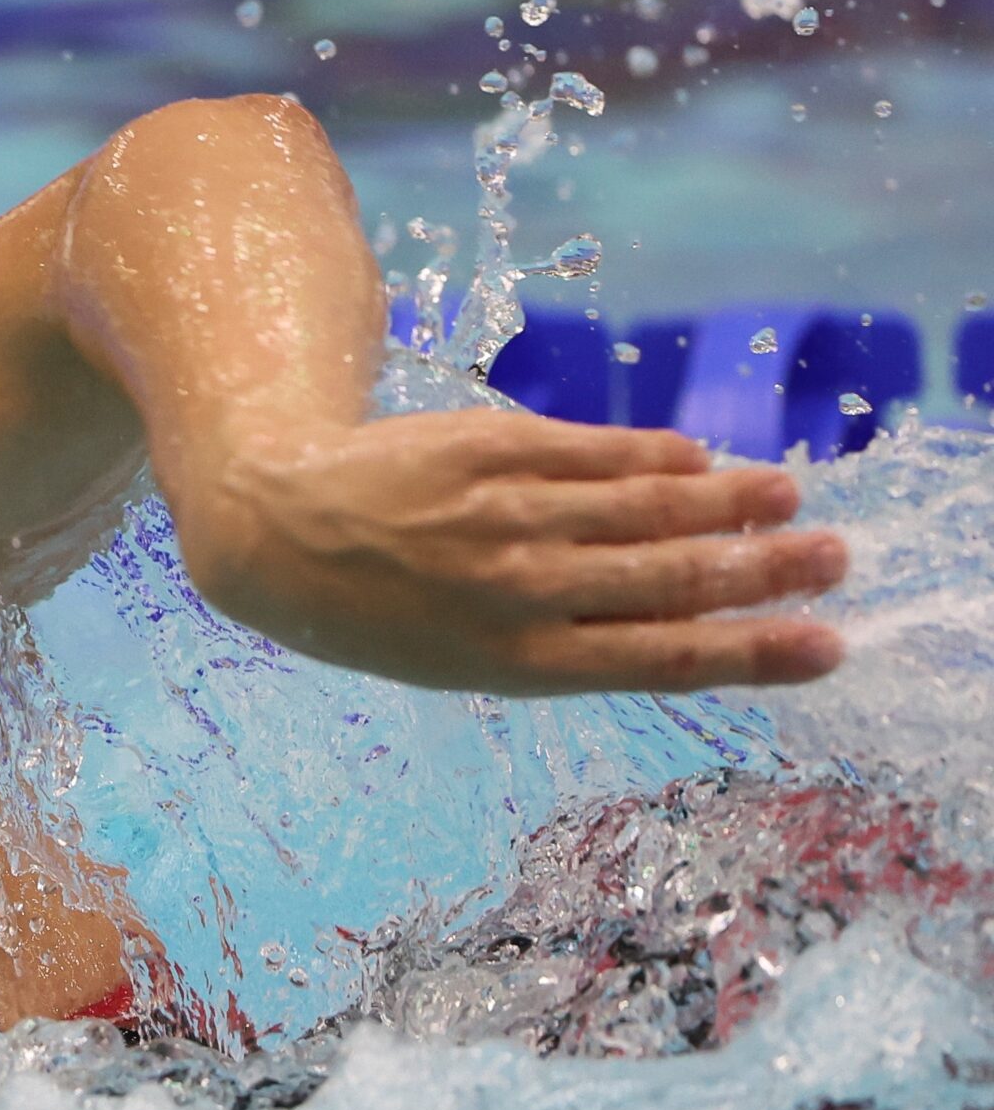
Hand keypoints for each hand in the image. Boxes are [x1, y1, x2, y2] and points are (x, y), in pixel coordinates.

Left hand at [169, 408, 847, 694]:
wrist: (274, 531)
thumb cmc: (376, 612)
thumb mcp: (460, 658)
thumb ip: (563, 639)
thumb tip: (675, 614)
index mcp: (515, 661)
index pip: (661, 660)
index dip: (754, 654)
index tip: (827, 647)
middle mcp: (517, 591)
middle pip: (672, 581)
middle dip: (767, 571)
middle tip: (835, 559)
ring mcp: (505, 515)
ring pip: (645, 509)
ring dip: (731, 502)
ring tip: (791, 497)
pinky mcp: (490, 448)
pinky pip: (594, 452)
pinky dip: (656, 457)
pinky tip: (700, 460)